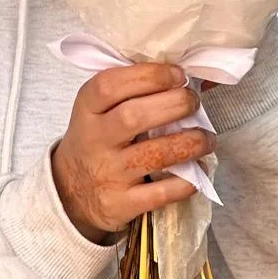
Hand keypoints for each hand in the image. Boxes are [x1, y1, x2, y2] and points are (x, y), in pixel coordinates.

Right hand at [51, 63, 214, 243]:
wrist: (70, 193)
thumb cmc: (95, 139)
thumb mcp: (98, 110)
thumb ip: (130, 90)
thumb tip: (183, 75)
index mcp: (87, 108)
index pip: (110, 85)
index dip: (149, 76)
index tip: (177, 74)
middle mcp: (94, 140)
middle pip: (134, 116)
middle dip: (174, 104)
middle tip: (193, 102)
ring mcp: (108, 174)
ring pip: (154, 155)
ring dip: (190, 142)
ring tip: (206, 137)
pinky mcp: (121, 204)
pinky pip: (161, 193)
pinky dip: (187, 181)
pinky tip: (199, 169)